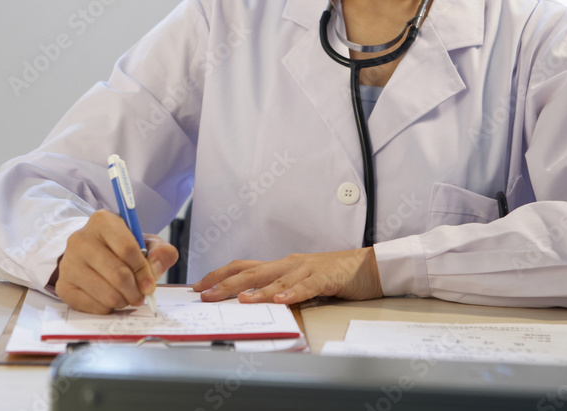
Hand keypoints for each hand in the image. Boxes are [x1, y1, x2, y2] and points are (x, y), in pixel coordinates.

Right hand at [51, 210, 178, 313]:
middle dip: (135, 291)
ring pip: (106, 293)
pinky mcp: (62, 285)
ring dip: (123, 301)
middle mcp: (80, 239)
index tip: (150, 285)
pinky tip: (110, 299)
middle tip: (141, 296)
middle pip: (118, 274)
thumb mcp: (146, 243)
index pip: (128, 249)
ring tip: (127, 297)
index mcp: (102, 221)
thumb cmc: (122, 248)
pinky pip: (92, 306)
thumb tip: (155, 268)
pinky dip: (107, 308)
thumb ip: (161, 251)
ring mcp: (68, 263)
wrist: (92, 255)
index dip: (143, 271)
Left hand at [191, 248, 382, 304]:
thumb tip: (250, 301)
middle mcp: (289, 264)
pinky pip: (307, 287)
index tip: (198, 286)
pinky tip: (282, 302)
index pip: (243, 267)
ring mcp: (307, 270)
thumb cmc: (333, 274)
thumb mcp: (300, 280)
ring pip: (278, 280)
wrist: (368, 266)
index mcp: (281, 266)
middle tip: (205, 295)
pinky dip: (293, 294)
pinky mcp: (326, 278)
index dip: (219, 275)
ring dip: (257, 291)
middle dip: (226, 284)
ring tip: (239, 299)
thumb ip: (279, 287)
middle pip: (252, 272)